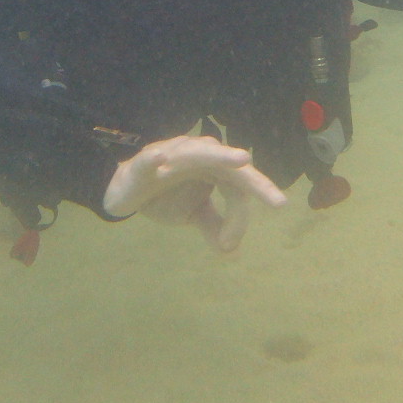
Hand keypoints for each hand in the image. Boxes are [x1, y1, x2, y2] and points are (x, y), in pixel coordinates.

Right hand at [103, 134, 287, 252]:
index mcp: (213, 169)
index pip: (238, 186)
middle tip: (276, 199)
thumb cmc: (166, 195)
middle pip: (229, 166)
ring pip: (198, 153)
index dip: (241, 214)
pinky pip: (151, 159)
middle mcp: (198, 156)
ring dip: (219, 155)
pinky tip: (161, 160)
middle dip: (254, 180)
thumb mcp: (194, 213)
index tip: (231, 242)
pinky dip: (157, 158)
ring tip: (241, 160)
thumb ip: (215, 225)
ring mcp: (172, 155)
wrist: (125, 189)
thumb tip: (231, 249)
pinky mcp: (145, 161)